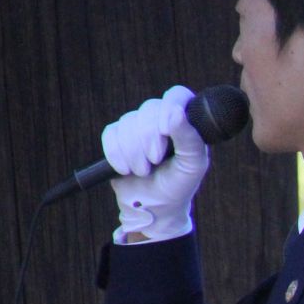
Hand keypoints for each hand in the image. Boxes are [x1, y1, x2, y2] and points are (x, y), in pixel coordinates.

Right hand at [102, 85, 207, 241]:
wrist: (154, 208)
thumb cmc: (179, 185)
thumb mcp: (192, 165)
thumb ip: (189, 138)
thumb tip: (176, 112)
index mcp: (184, 121)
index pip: (176, 95)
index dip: (168, 109)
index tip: (166, 132)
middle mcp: (160, 119)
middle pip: (148, 109)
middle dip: (149, 138)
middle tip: (156, 161)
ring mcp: (137, 127)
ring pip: (127, 122)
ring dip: (134, 152)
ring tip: (144, 171)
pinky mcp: (117, 138)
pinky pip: (110, 134)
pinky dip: (117, 154)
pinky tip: (126, 169)